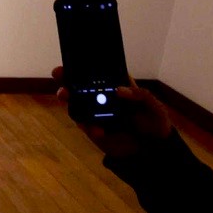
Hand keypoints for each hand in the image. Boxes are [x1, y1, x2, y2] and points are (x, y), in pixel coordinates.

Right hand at [51, 66, 172, 157]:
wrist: (151, 152)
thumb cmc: (154, 124)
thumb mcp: (153, 106)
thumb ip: (139, 95)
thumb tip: (117, 90)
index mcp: (118, 85)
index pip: (100, 71)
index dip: (87, 64)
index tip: (75, 60)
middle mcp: (103, 96)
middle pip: (81, 83)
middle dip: (67, 76)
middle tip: (58, 73)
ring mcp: (95, 112)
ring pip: (75, 100)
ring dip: (66, 96)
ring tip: (63, 95)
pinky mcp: (91, 128)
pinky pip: (82, 122)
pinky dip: (85, 123)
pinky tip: (97, 129)